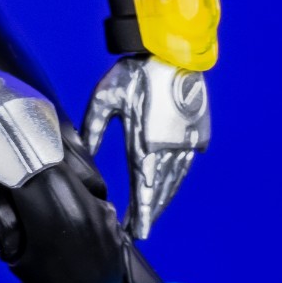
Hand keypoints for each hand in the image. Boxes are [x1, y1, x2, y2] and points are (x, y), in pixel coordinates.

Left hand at [82, 55, 209, 239]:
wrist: (173, 50)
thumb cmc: (135, 73)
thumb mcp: (104, 99)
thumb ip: (92, 130)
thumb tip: (84, 157)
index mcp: (146, 143)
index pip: (142, 189)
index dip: (139, 213)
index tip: (134, 232)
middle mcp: (170, 148)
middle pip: (160, 190)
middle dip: (149, 212)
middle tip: (138, 230)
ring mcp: (187, 142)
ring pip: (175, 180)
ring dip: (163, 198)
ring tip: (151, 214)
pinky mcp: (197, 133)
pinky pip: (185, 164)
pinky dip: (175, 179)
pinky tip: (167, 187)